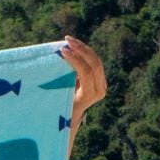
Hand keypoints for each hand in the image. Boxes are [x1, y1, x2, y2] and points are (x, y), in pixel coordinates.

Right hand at [58, 35, 106, 157]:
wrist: (71, 119)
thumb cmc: (60, 112)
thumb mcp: (60, 100)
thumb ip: (63, 83)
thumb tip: (56, 64)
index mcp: (91, 95)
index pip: (86, 72)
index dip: (75, 59)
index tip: (63, 50)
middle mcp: (100, 89)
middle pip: (94, 63)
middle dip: (80, 49)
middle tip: (67, 40)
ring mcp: (102, 84)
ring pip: (96, 59)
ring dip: (82, 48)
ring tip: (69, 40)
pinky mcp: (101, 78)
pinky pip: (94, 61)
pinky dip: (84, 52)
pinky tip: (74, 46)